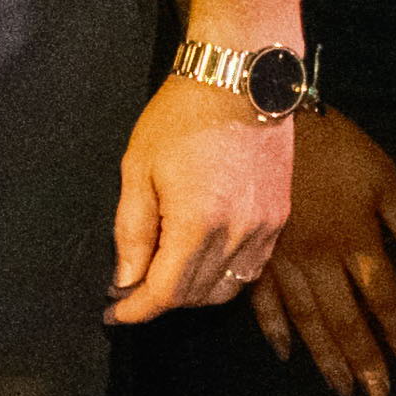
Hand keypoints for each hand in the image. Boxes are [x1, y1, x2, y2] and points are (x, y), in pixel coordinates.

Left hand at [110, 76, 295, 320]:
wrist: (240, 81)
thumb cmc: (181, 118)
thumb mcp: (137, 170)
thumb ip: (131, 232)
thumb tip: (125, 281)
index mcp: (198, 224)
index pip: (166, 292)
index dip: (136, 309)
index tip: (114, 313)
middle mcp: (239, 234)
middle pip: (196, 295)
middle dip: (159, 300)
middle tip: (131, 289)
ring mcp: (266, 229)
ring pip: (226, 289)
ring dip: (192, 293)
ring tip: (163, 275)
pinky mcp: (280, 218)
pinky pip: (252, 269)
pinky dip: (223, 277)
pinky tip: (201, 261)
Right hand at [244, 107, 395, 395]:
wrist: (264, 115)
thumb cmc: (331, 141)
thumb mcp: (383, 173)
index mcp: (356, 239)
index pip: (385, 299)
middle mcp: (320, 258)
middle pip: (346, 321)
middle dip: (365, 362)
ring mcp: (282, 258)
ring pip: (307, 319)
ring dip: (325, 356)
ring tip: (340, 387)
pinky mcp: (252, 251)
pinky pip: (262, 298)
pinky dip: (272, 326)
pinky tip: (284, 351)